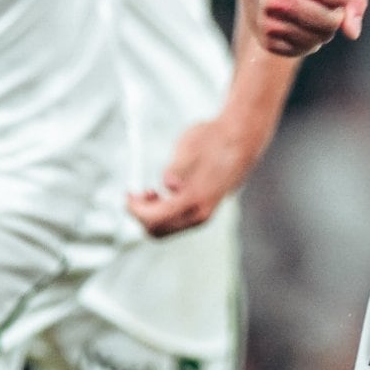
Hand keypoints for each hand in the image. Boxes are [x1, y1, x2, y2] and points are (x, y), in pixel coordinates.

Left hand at [128, 107, 260, 236]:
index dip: (135, 209)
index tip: (128, 194)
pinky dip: (163, 212)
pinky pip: (177, 222)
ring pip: (167, 228)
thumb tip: (169, 184)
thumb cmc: (213, 140)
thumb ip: (176, 169)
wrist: (241, 139)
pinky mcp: (205, 210)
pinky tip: (162, 193)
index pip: (155, 218)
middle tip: (136, 193)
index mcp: (193, 200)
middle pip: (159, 230)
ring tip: (149, 191)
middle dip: (142, 214)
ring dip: (152, 214)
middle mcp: (199, 214)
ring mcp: (203, 215)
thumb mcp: (190, 147)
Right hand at [238, 0, 363, 59]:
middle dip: (335, 13)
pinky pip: (305, 48)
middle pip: (331, 22)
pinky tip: (297, 21)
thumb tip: (352, 33)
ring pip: (320, 39)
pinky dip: (309, 38)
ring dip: (322, 28)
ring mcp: (268, 22)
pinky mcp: (267, 41)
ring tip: (306, 7)